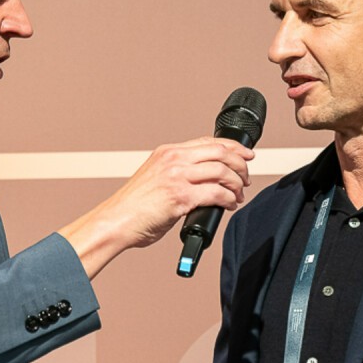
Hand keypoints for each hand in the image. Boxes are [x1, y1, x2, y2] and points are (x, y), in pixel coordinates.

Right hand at [59, 137, 252, 277]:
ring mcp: (177, 176)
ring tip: (238, 194)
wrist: (115, 221)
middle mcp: (173, 159)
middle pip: (220, 152)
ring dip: (237, 183)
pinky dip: (229, 199)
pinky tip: (230, 205)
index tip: (245, 155)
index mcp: (167, 152)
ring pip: (222, 171)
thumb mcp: (155, 177)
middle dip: (240, 164)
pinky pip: (217, 193)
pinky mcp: (180, 197)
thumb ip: (177, 172)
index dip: (232, 147)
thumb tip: (203, 180)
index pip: (208, 142)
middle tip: (246, 177)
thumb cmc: (133, 207)